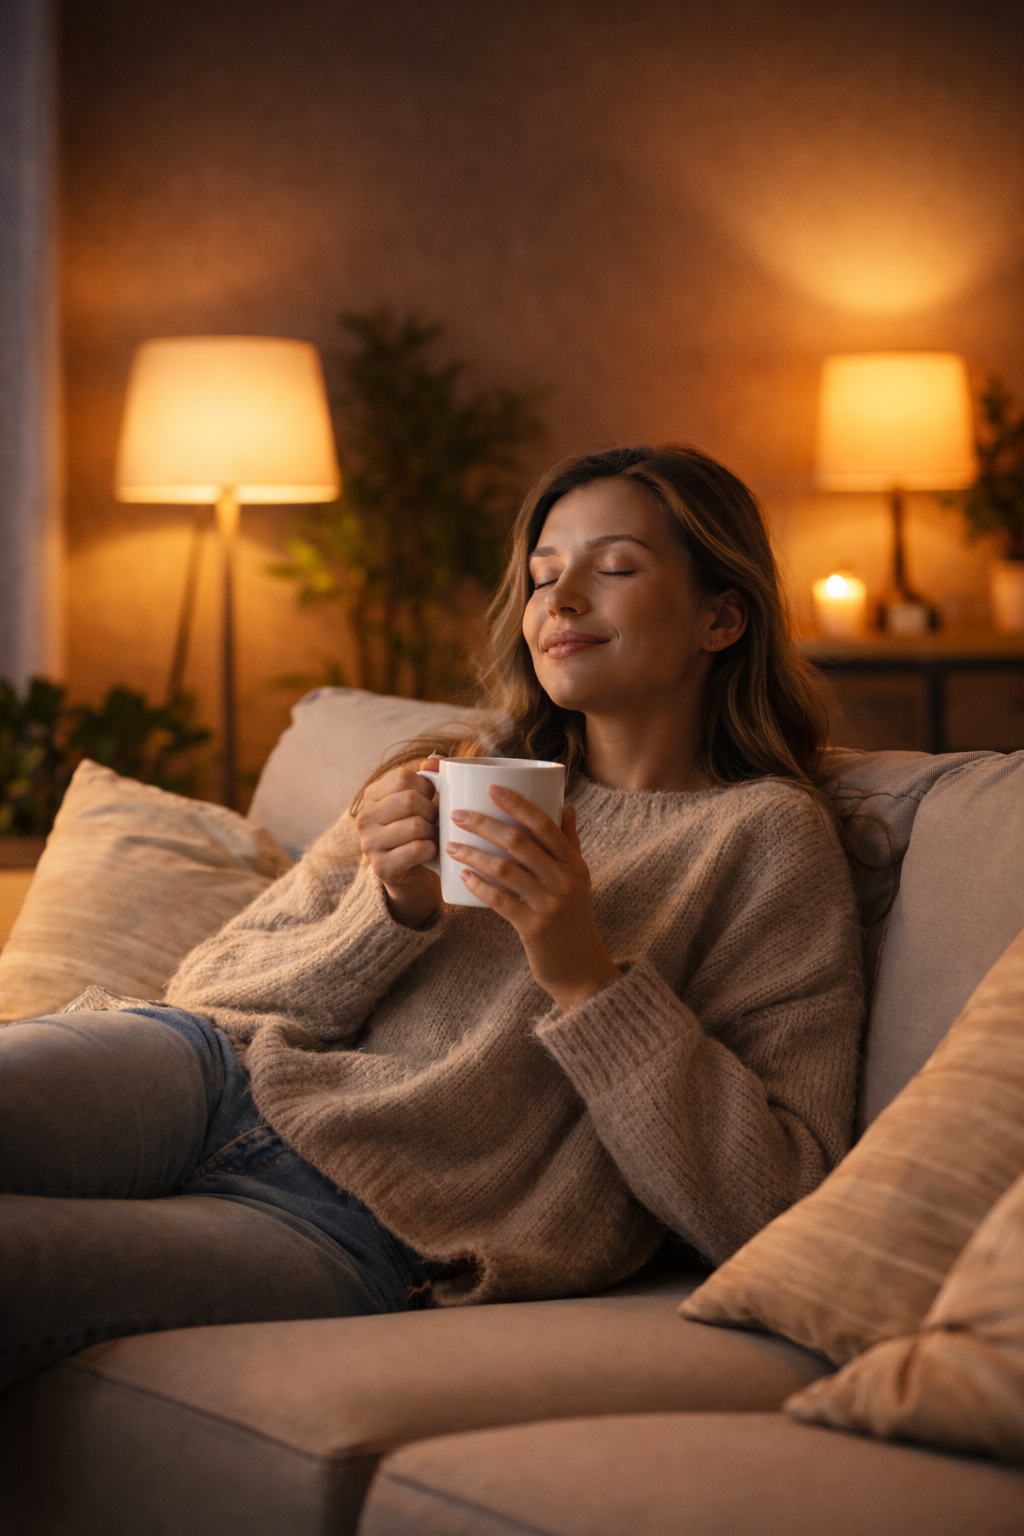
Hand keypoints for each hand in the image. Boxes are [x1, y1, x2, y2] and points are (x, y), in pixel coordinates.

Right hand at [355, 758, 441, 927]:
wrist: (410, 876)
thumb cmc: (418, 832)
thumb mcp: (422, 803)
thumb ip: (429, 778)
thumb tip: (434, 761)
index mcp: (371, 795)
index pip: (403, 776)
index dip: (426, 787)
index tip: (431, 799)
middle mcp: (364, 818)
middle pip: (410, 800)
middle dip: (432, 811)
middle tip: (435, 822)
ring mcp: (369, 843)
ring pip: (416, 825)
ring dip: (433, 832)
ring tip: (432, 837)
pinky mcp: (381, 867)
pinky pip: (418, 849)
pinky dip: (432, 849)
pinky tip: (430, 853)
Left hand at [445, 787, 621, 1012]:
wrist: (581, 968)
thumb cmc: (574, 918)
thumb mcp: (580, 878)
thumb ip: (570, 842)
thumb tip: (566, 804)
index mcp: (575, 863)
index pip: (545, 824)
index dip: (517, 804)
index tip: (491, 788)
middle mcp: (565, 880)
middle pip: (519, 842)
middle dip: (483, 824)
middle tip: (457, 814)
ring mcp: (550, 904)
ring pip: (504, 869)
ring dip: (473, 853)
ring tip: (450, 845)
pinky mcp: (534, 928)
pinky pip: (500, 901)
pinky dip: (479, 885)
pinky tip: (461, 875)